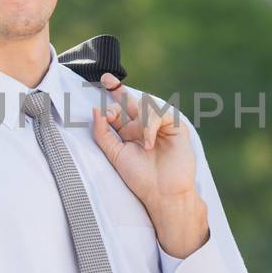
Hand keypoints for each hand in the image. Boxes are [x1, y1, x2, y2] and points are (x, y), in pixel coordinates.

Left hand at [90, 73, 207, 256]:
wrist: (163, 193)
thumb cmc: (140, 178)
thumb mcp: (115, 155)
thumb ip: (103, 133)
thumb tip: (95, 110)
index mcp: (129, 134)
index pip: (117, 111)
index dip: (109, 99)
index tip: (100, 92)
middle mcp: (144, 127)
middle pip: (131, 101)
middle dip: (118, 89)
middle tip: (106, 79)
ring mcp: (161, 126)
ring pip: (145, 105)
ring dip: (138, 117)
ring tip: (136, 137)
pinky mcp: (177, 127)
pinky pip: (161, 114)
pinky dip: (151, 126)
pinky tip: (149, 143)